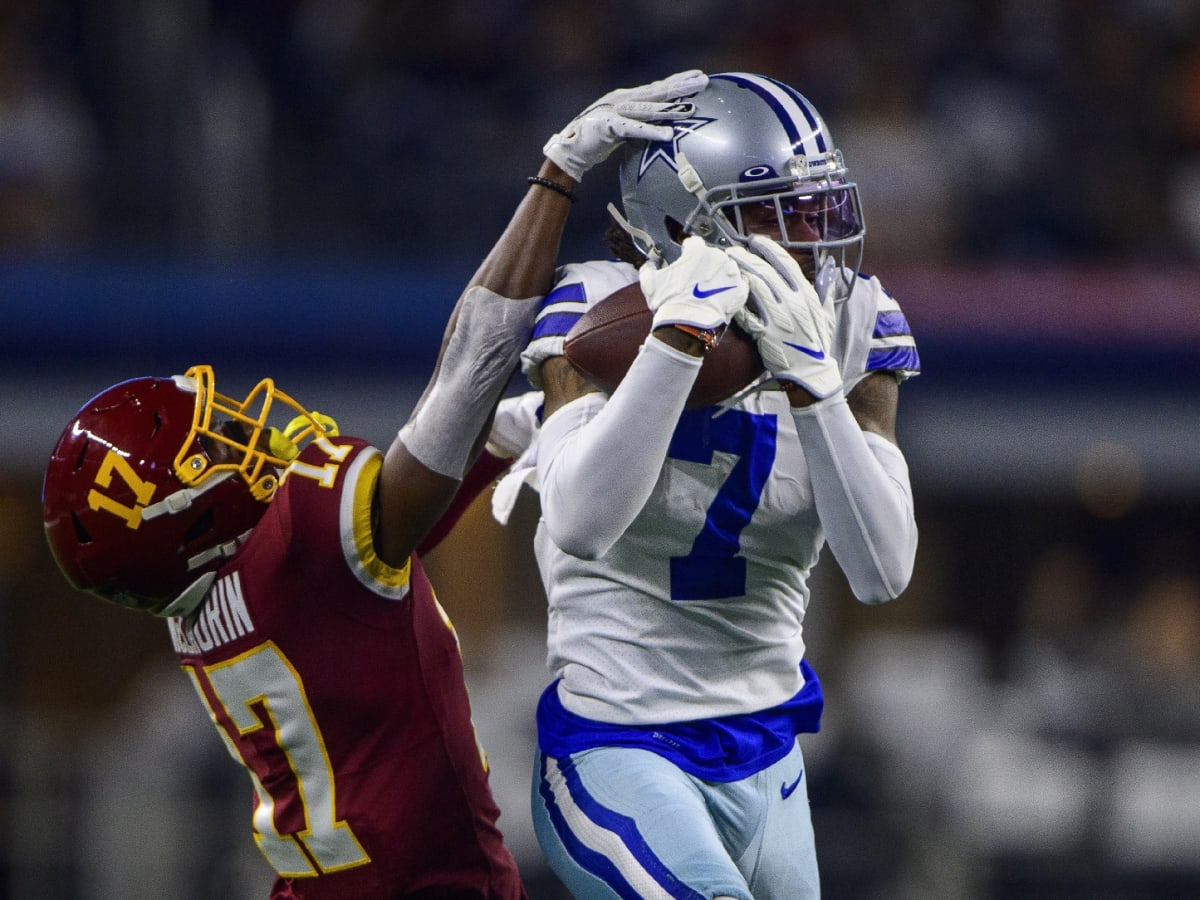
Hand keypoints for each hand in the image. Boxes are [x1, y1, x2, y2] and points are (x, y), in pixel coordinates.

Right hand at [544, 70, 707, 180]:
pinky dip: (651, 131)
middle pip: (657, 92)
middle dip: (681, 86)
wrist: (570, 149)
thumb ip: (640, 123)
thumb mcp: (623, 128)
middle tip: (704, 80)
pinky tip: (667, 134)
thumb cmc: (597, 140)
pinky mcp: (608, 126)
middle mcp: (622, 99)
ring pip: (648, 108)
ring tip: (691, 108)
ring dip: (670, 108)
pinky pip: (634, 129)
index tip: (699, 76)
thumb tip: (663, 129)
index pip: (657, 88)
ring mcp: (615, 110)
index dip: (677, 81)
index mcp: (627, 98)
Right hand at [640, 235, 747, 331]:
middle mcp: (718, 257)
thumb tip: (650, 265)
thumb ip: (649, 268)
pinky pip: (737, 285)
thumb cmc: (669, 303)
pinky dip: (730, 290)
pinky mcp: (740, 290)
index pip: (694, 244)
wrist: (686, 326)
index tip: (685, 259)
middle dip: (704, 266)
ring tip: (708, 291)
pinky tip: (720, 298)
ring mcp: (732, 274)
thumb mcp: (650, 282)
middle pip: (712, 256)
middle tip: (696, 281)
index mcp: (697, 251)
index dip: (688, 252)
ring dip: (718, 277)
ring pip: (726, 269)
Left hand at [729, 236, 841, 398]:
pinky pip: (748, 314)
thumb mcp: (827, 314)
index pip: (786, 264)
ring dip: (740, 274)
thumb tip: (830, 268)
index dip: (769, 250)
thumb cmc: (818, 343)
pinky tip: (728, 292)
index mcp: (807, 295)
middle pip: (766, 272)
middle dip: (747, 258)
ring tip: (728, 267)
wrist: (811, 372)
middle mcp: (793, 302)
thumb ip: (826, 290)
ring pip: (755, 288)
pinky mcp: (766, 333)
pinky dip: (738, 302)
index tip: (756, 241)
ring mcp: (778, 317)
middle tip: (732, 251)